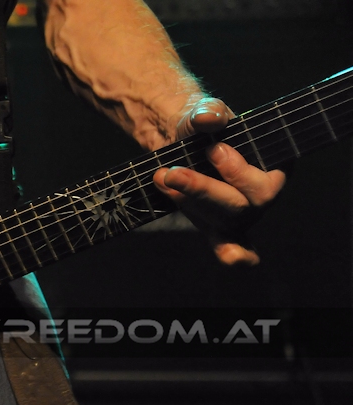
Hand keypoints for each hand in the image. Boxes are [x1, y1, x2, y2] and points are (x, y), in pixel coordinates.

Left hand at [152, 97, 286, 265]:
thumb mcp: (203, 113)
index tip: (213, 150)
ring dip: (190, 204)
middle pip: (240, 207)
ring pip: (222, 222)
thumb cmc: (201, 126)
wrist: (182, 140)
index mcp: (274, 166)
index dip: (237, 172)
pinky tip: (232, 259)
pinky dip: (233, 254)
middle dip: (203, 190)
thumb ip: (207, 112)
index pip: (263, 183)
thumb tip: (208, 119)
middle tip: (172, 172)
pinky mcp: (218, 227)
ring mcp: (241, 216)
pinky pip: (230, 247)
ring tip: (163, 180)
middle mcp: (262, 196)